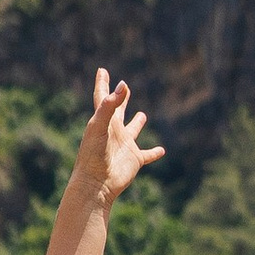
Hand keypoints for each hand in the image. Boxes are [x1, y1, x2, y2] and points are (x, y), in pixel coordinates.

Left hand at [75, 69, 164, 206]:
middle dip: (120, 98)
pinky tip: (161, 150)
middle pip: (118, 110)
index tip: (102, 70)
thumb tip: (124, 85)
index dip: (103, 83)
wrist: (96, 184)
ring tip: (142, 115)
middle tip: (124, 86)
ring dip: (137, 123)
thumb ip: (110, 105)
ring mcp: (124, 146)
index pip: (103, 98)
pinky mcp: (134, 160)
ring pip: (133, 130)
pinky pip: (147, 154)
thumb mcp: (100, 127)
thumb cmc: (93, 155)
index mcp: (103, 122)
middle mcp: (114, 132)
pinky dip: (154, 152)